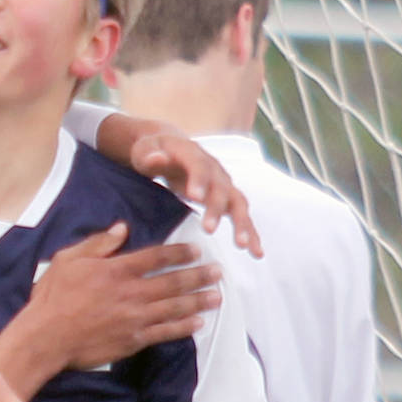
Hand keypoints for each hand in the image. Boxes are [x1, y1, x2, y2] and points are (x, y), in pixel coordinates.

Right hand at [28, 222, 221, 369]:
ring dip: (198, 301)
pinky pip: (164, 333)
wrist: (46, 337)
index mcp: (117, 270)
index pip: (157, 257)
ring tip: (217, 296)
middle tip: (219, 272)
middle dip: (199, 276)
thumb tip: (122, 228)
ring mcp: (134, 318)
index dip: (180, 253)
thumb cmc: (53, 297)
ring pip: (175, 307)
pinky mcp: (133, 340)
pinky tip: (198, 323)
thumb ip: (98, 243)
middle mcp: (131, 292)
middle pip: (173, 282)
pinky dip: (183, 327)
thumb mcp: (69, 259)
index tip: (197, 250)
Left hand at [129, 131, 261, 256]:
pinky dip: (251, 233)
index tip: (195, 197)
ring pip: (238, 203)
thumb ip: (149, 155)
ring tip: (243, 246)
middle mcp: (214, 169)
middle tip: (208, 230)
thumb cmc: (153, 153)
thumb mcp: (144, 150)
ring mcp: (224, 184)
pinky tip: (256, 253)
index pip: (198, 166)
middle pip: (220, 188)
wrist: (172, 149)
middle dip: (216, 209)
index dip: (198, 180)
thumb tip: (155, 159)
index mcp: (193, 154)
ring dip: (242, 224)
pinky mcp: (228, 199)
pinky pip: (242, 216)